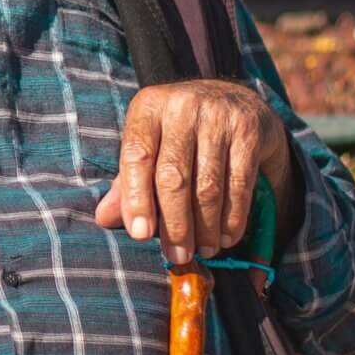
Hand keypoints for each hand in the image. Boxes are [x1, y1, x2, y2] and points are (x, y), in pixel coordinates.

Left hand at [96, 79, 292, 266]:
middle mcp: (182, 106)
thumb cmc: (178, 132)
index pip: (137, 157)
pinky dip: (233, 217)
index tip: (140, 235)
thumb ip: (127, 181)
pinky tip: (227, 237)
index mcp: (148, 107)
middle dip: (174, 224)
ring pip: (208, 185)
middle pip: (173, 176)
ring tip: (204, 250)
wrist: (233, 98)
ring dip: (205, 227)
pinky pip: (239, 183)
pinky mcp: (249, 130)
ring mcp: (219, 115)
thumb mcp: (149, 146)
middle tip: (177, 255)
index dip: (136, 199)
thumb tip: (104, 218)